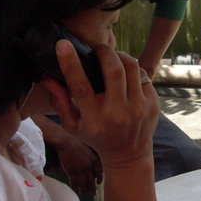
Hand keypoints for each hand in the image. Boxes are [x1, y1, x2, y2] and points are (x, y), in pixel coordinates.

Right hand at [43, 40, 158, 167]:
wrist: (129, 155)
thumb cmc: (96, 137)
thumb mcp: (73, 125)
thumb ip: (60, 102)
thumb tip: (47, 77)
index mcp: (94, 119)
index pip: (81, 87)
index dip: (71, 63)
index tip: (63, 45)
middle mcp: (118, 113)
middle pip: (114, 70)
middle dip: (105, 52)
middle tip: (98, 48)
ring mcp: (139, 108)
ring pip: (132, 68)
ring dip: (120, 56)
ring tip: (112, 58)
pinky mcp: (153, 105)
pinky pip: (143, 76)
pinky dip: (133, 70)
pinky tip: (126, 75)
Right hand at [50, 132, 102, 194]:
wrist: (66, 142)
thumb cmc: (78, 145)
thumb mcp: (90, 150)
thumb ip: (94, 159)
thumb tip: (98, 167)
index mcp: (95, 161)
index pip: (100, 173)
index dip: (99, 179)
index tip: (98, 183)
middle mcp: (89, 166)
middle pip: (92, 181)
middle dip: (92, 189)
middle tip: (93, 194)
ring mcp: (80, 170)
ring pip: (83, 184)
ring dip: (83, 190)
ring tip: (83, 194)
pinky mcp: (71, 171)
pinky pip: (74, 183)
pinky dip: (74, 188)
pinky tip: (74, 190)